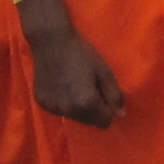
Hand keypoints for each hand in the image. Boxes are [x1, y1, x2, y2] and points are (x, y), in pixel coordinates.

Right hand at [24, 0, 123, 127]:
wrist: (51, 40)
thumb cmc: (81, 53)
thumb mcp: (104, 71)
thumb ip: (114, 95)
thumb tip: (121, 114)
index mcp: (86, 104)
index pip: (104, 122)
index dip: (108, 110)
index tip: (104, 95)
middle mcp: (69, 111)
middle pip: (88, 122)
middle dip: (93, 111)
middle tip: (90, 88)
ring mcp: (53, 108)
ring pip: (73, 117)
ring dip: (78, 108)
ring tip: (75, 86)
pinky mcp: (41, 102)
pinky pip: (58, 109)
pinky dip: (63, 102)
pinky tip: (62, 85)